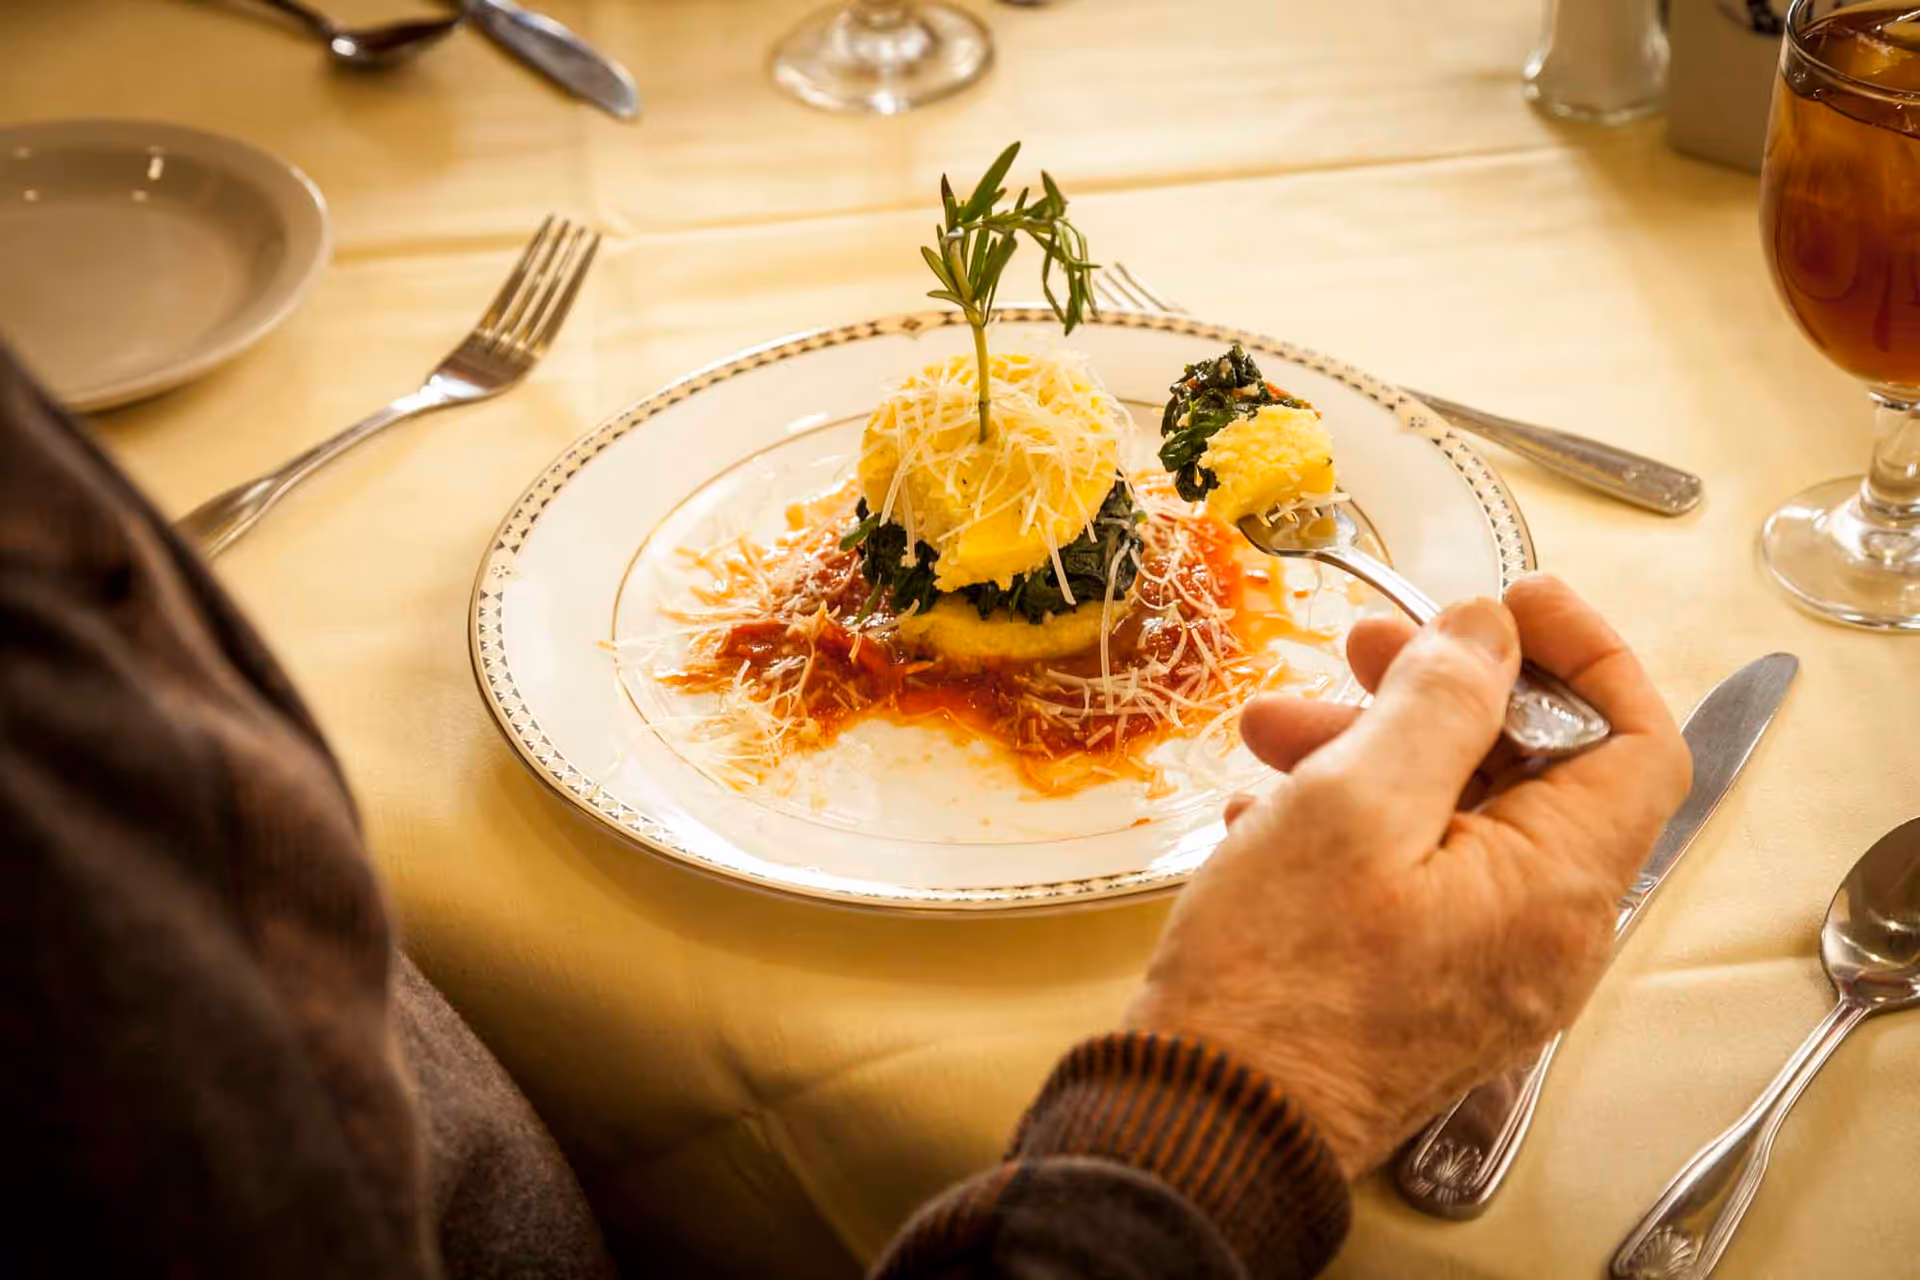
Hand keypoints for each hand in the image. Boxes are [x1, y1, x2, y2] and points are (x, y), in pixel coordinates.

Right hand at [1125, 574, 1690, 1177]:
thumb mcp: (1354, 804)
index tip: (1512, 598)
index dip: (1586, 655)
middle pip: (1534, 775)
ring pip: (1456, 822)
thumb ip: (1439, 703)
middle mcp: (1543, 937)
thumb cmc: (1279, 971)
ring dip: (1373, 755)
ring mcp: (1482, 971)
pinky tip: (1264, 812)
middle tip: (1362, 646)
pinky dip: (1352, 825)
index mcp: (1558, 888)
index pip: (1640, 745)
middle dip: (1443, 695)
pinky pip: (1414, 880)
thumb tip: (1490, 632)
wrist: (1205, 1119)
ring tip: (1271, 731)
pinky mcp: (1420, 990)